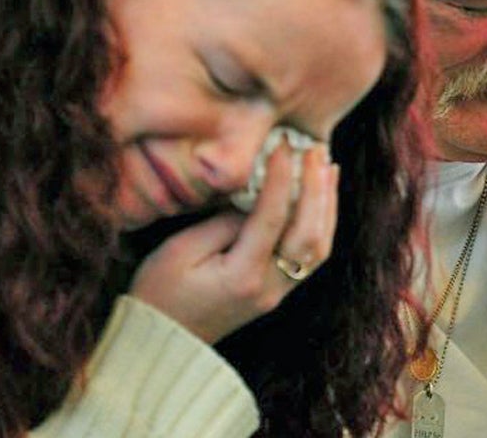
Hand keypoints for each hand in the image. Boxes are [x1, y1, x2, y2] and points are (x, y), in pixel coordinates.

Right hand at [127, 141, 338, 342]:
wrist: (161, 342)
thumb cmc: (159, 292)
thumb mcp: (180, 250)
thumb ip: (222, 223)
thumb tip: (255, 199)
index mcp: (241, 276)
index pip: (273, 218)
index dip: (282, 177)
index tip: (284, 144)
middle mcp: (268, 288)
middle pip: (309, 233)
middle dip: (315, 186)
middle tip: (315, 149)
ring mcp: (277, 294)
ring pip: (318, 247)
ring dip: (326, 203)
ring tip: (326, 165)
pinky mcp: (277, 293)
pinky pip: (310, 256)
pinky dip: (320, 222)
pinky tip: (319, 198)